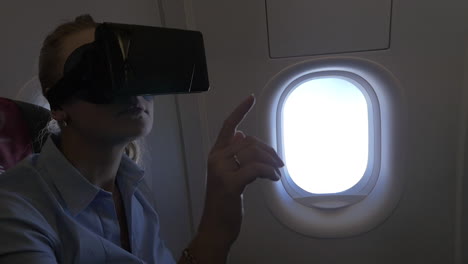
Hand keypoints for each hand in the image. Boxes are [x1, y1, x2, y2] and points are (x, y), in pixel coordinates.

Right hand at [197, 94, 283, 248]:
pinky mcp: (229, 184)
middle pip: (248, 141)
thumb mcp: (228, 174)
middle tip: (279, 163)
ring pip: (253, 153)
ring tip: (277, 172)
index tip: (251, 98)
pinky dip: (269, 172)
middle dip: (268, 150)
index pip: (228, 126)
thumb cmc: (224, 202)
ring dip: (271, 161)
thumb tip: (241, 134)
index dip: (240, 111)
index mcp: (216, 154)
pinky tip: (273, 178)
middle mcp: (215, 158)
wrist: (216, 227)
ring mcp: (220, 170)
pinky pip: (256, 168)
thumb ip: (233, 154)